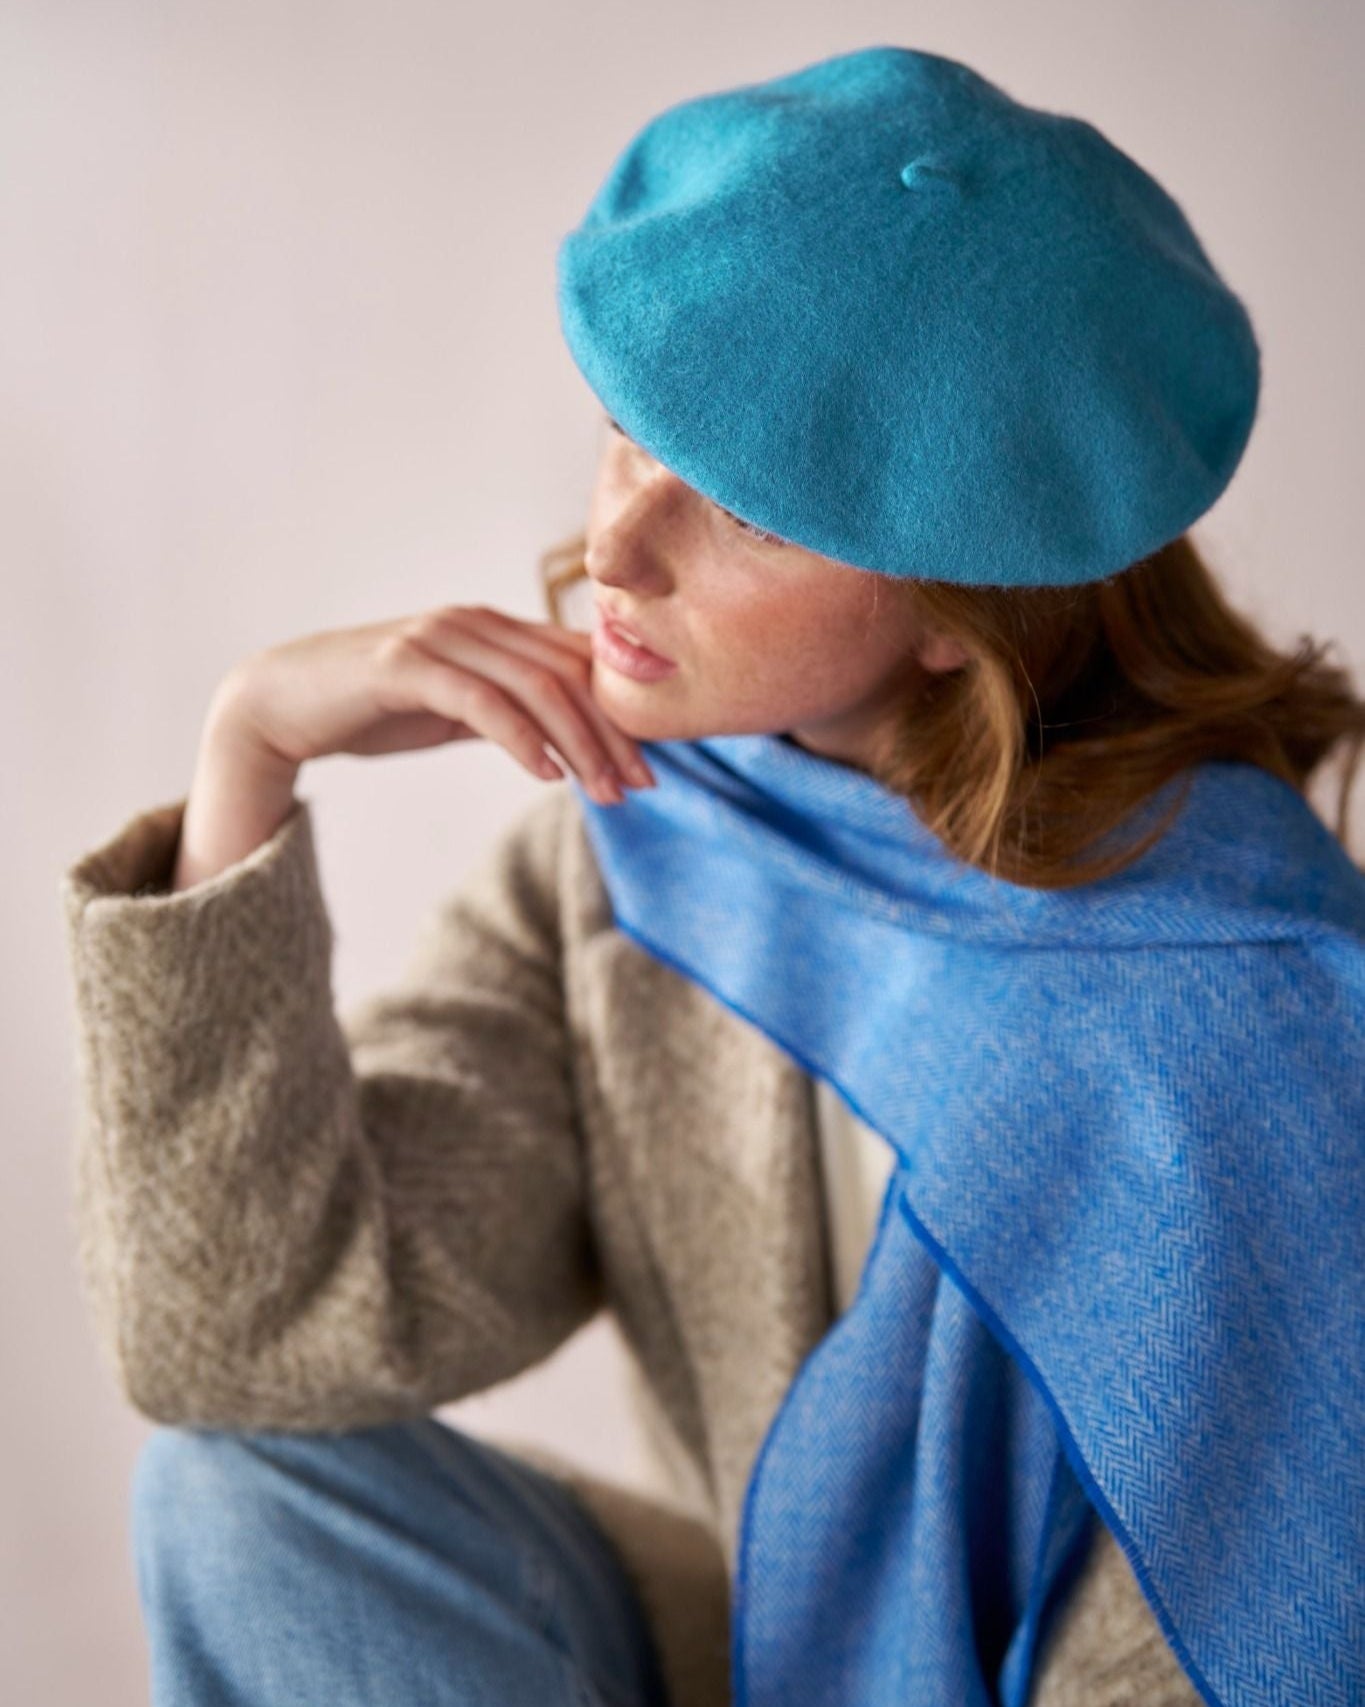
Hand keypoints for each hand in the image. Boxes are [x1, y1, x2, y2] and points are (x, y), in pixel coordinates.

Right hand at [216, 604, 655, 804]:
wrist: (278, 703)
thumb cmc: (371, 708)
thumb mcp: (454, 711)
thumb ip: (507, 712)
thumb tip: (563, 740)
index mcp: (493, 630)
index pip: (579, 664)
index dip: (622, 715)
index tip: (652, 766)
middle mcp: (474, 624)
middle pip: (569, 674)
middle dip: (613, 735)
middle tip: (643, 786)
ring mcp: (439, 639)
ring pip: (536, 686)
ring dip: (579, 744)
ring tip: (606, 793)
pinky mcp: (404, 665)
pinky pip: (482, 700)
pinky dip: (523, 738)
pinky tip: (548, 776)